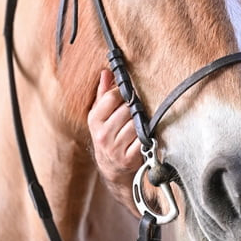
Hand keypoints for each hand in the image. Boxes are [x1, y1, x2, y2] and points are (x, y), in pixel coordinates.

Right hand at [87, 69, 142, 214]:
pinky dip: (146, 137)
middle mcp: (102, 134)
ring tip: (139, 125)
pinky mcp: (129, 159)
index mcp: (94, 120)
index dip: (124, 93)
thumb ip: (103, 93)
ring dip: (141, 123)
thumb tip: (106, 72)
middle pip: (127, 110)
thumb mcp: (101, 116)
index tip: (130, 93)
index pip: (111, 97)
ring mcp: (115, 148)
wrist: (112, 169)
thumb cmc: (108, 136)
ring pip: (136, 124)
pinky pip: (143, 139)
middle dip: (135, 108)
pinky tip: (143, 137)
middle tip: (137, 111)